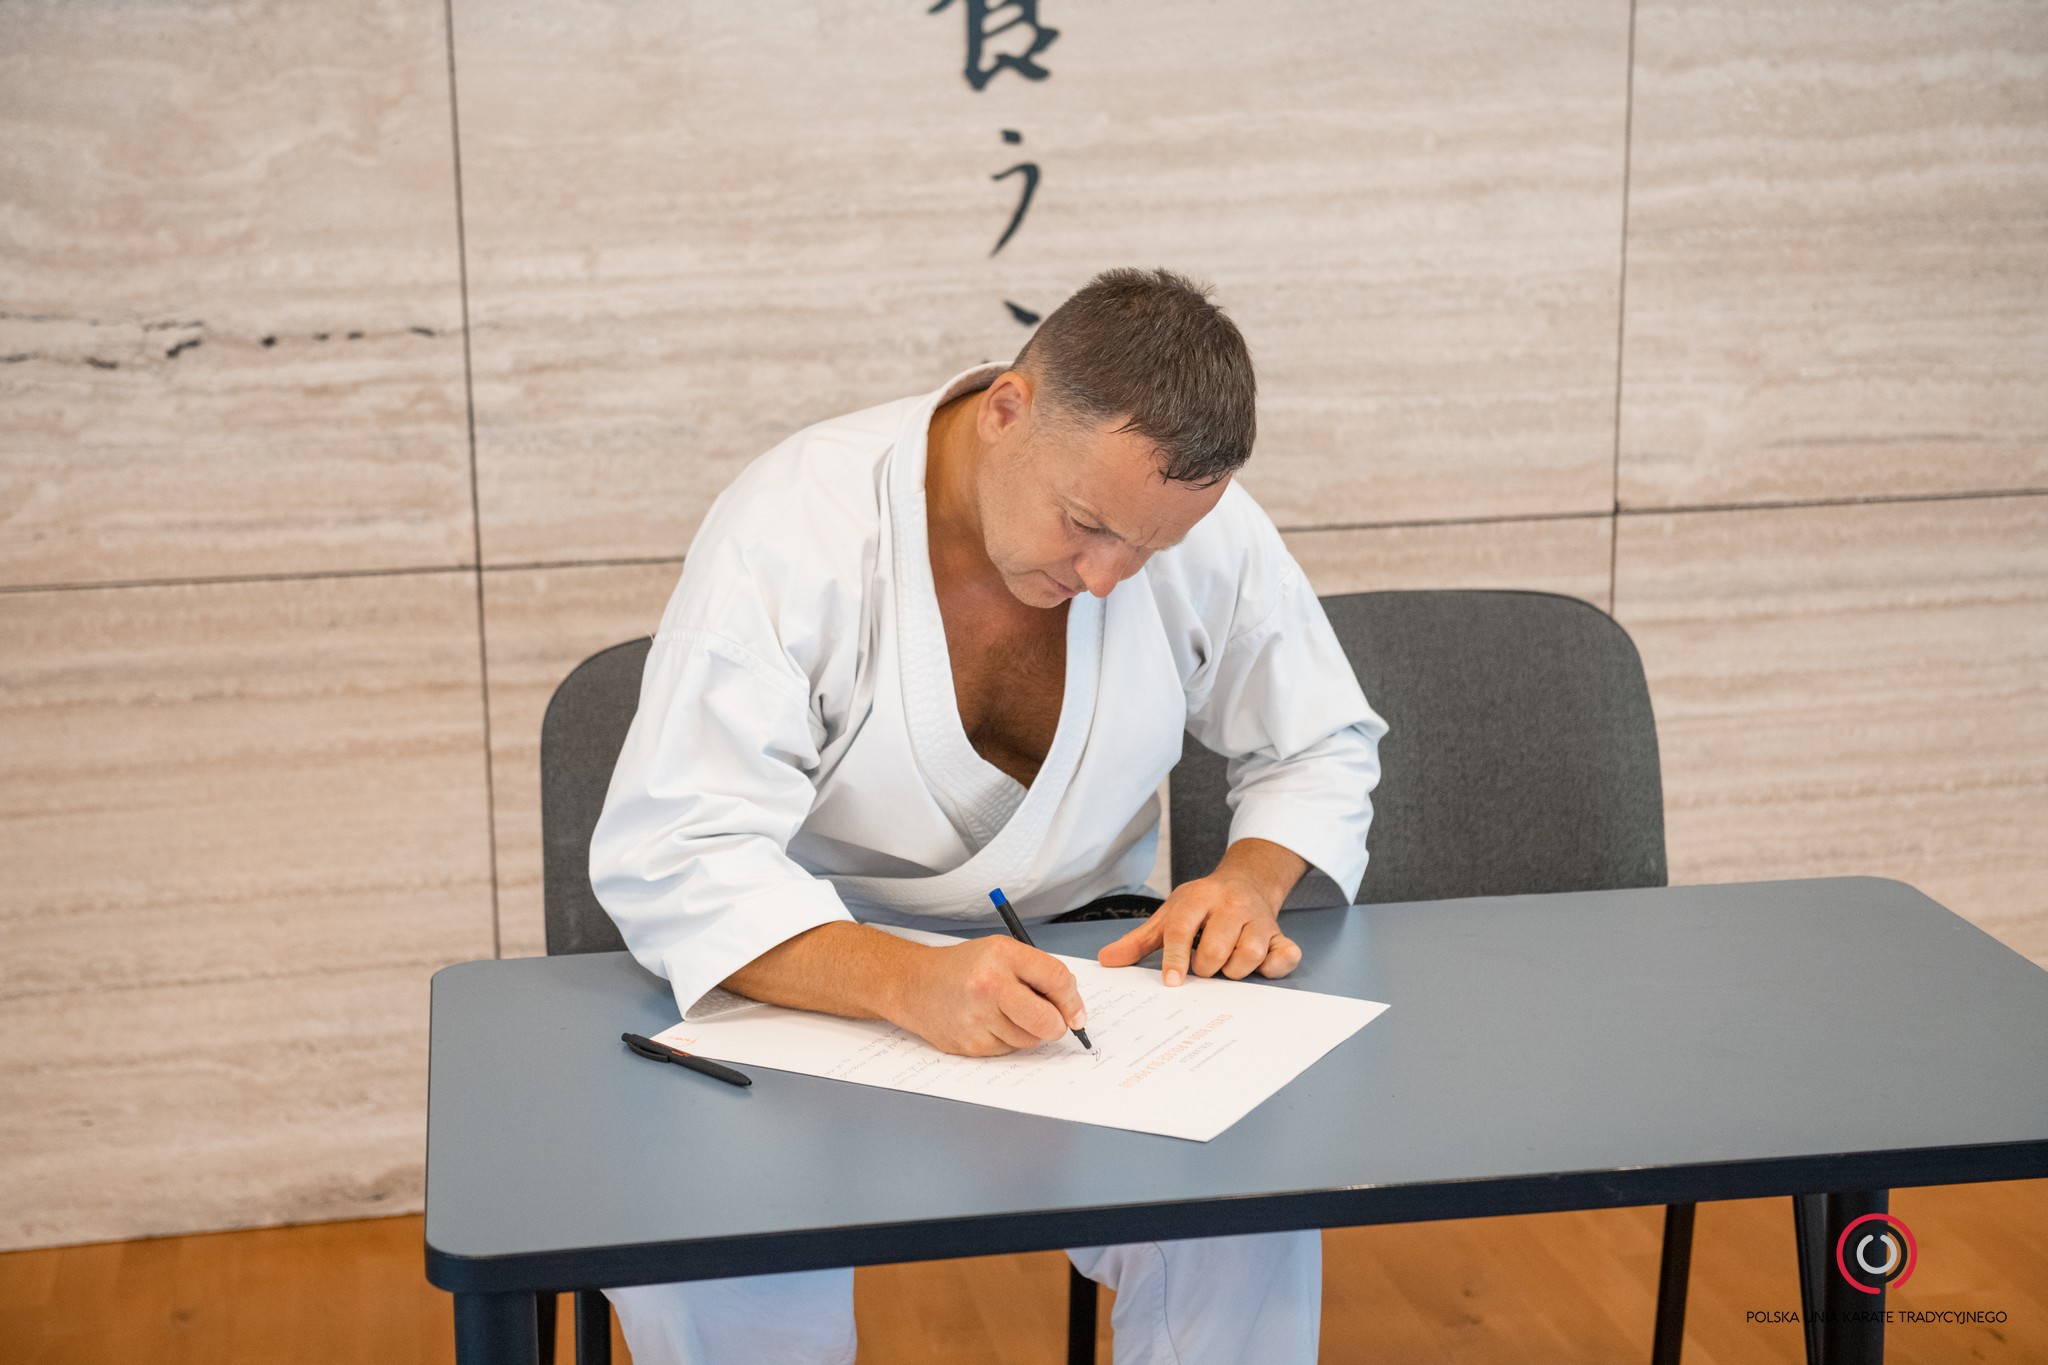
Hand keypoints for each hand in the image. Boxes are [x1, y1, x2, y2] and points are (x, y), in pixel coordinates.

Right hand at [893, 936, 1087, 1056]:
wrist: (915, 985)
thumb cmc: (963, 967)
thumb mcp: (1002, 952)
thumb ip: (1038, 973)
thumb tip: (1073, 1010)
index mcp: (1002, 955)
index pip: (1057, 979)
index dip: (1073, 1001)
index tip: (1076, 1012)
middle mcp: (990, 986)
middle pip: (1048, 1021)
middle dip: (1057, 1025)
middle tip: (1052, 1021)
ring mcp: (978, 1018)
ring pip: (1030, 1040)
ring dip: (1028, 1032)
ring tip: (1005, 1013)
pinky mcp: (971, 1044)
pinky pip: (1008, 1051)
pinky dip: (1006, 1041)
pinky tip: (988, 1023)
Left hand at [1096, 839, 1307, 985]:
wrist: (1246, 881)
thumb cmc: (1202, 905)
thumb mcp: (1169, 914)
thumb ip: (1139, 941)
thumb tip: (1107, 960)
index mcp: (1200, 897)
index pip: (1182, 928)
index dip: (1175, 958)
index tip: (1171, 982)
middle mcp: (1232, 904)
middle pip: (1215, 950)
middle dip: (1205, 968)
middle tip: (1204, 964)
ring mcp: (1259, 919)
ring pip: (1247, 957)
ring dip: (1233, 970)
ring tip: (1226, 962)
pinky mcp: (1280, 934)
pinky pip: (1285, 956)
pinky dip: (1273, 967)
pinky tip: (1261, 967)